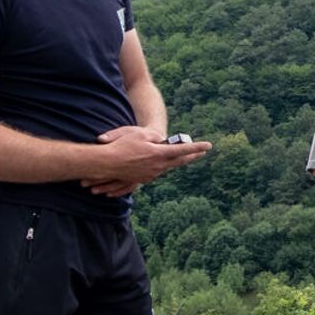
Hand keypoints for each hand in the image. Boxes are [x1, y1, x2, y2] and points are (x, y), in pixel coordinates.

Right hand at [81, 127, 209, 193]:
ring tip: (190, 157)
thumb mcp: (139, 134)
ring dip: (179, 162)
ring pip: (170, 167)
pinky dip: (165, 167)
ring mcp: (151, 174)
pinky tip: (168, 165)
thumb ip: (155, 136)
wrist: (105, 163)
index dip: (196, 147)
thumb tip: (163, 139)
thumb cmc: (121, 146)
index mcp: (159, 154)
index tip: (209, 145)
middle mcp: (158, 166)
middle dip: (193, 156)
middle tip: (204, 152)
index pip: (182, 150)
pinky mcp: (144, 179)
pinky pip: (158, 172)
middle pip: (180, 161)